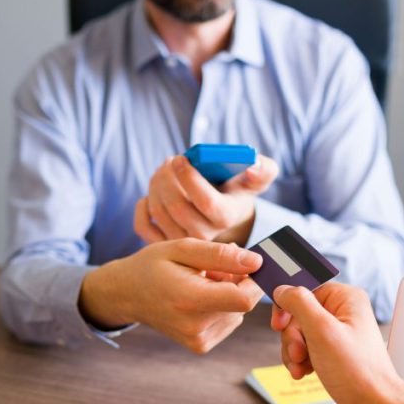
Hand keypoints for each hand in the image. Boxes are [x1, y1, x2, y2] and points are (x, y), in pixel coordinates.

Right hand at [79, 238, 263, 352]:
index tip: (248, 264)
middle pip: (242, 305)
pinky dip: (221, 308)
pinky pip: (228, 323)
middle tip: (212, 268)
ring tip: (201, 283)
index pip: (244, 299)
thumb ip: (220, 255)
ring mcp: (197, 340)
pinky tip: (200, 298)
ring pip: (238, 313)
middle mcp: (194, 327)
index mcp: (189, 300)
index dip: (255, 281)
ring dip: (229, 295)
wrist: (126, 294)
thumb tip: (257, 262)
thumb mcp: (182, 249)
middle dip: (237, 283)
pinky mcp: (199, 345)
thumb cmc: (152, 266)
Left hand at [134, 154, 278, 245]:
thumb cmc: (237, 191)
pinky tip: (150, 193)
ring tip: (163, 171)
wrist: (225, 214)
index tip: (180, 159)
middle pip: (177, 208)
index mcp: (226, 217)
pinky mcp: (164, 243)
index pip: (206, 202)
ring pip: (159, 212)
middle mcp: (205, 237)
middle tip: (169, 161)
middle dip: (167, 179)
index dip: (190, 179)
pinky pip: (142, 226)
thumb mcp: (255, 179)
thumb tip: (252, 165)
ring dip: (155, 186)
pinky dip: (141, 207)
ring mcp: (183, 242)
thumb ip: (263, 170)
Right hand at [272, 283, 403, 403]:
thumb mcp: (321, 331)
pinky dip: (300, 361)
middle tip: (298, 353)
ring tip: (301, 367)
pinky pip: (306, 349)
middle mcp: (344, 313)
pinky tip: (304, 372)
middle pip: (298, 314)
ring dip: (293, 352)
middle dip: (292, 337)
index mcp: (346, 298)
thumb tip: (282, 289)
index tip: (280, 324)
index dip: (288, 307)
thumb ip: (299, 303)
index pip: (304, 289)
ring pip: (299, 334)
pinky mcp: (334, 353)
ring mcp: (338, 334)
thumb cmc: (357, 372)